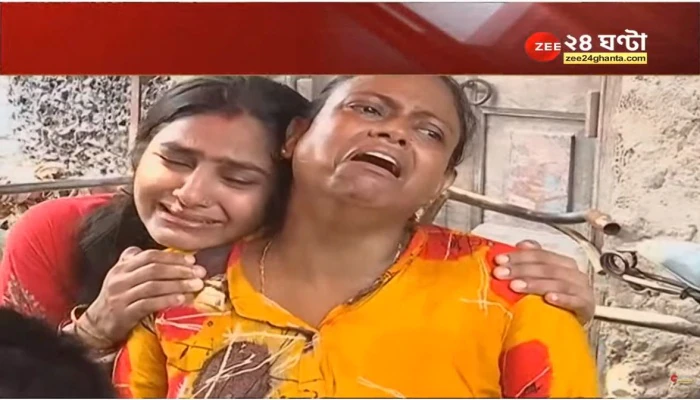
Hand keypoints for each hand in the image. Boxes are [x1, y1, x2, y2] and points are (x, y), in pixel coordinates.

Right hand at [79, 247, 206, 346]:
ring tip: (196, 286)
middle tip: (200, 273)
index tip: (192, 260)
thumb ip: (139, 263)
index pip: (150, 256)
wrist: (96, 325)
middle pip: (154, 269)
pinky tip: (182, 300)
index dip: (172, 257)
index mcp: (122, 267)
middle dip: (180, 270)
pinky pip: (149, 304)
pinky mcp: (125, 313)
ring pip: (153, 286)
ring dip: (178, 285)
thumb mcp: (123, 277)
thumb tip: (167, 253)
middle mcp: (120, 279)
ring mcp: (121, 296)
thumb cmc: (116, 299)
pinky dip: (168, 300)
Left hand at [491, 240, 594, 323]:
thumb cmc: (557, 298)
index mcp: (564, 263)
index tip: (499, 260)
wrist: (574, 322)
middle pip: (547, 267)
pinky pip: (575, 301)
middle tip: (501, 273)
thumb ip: (534, 260)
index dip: (519, 256)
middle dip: (521, 269)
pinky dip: (562, 299)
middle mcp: (574, 273)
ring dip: (535, 284)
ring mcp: (582, 290)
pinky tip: (549, 298)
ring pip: (558, 283)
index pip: (540, 255)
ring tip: (515, 286)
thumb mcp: (544, 278)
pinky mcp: (587, 307)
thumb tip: (521, 244)